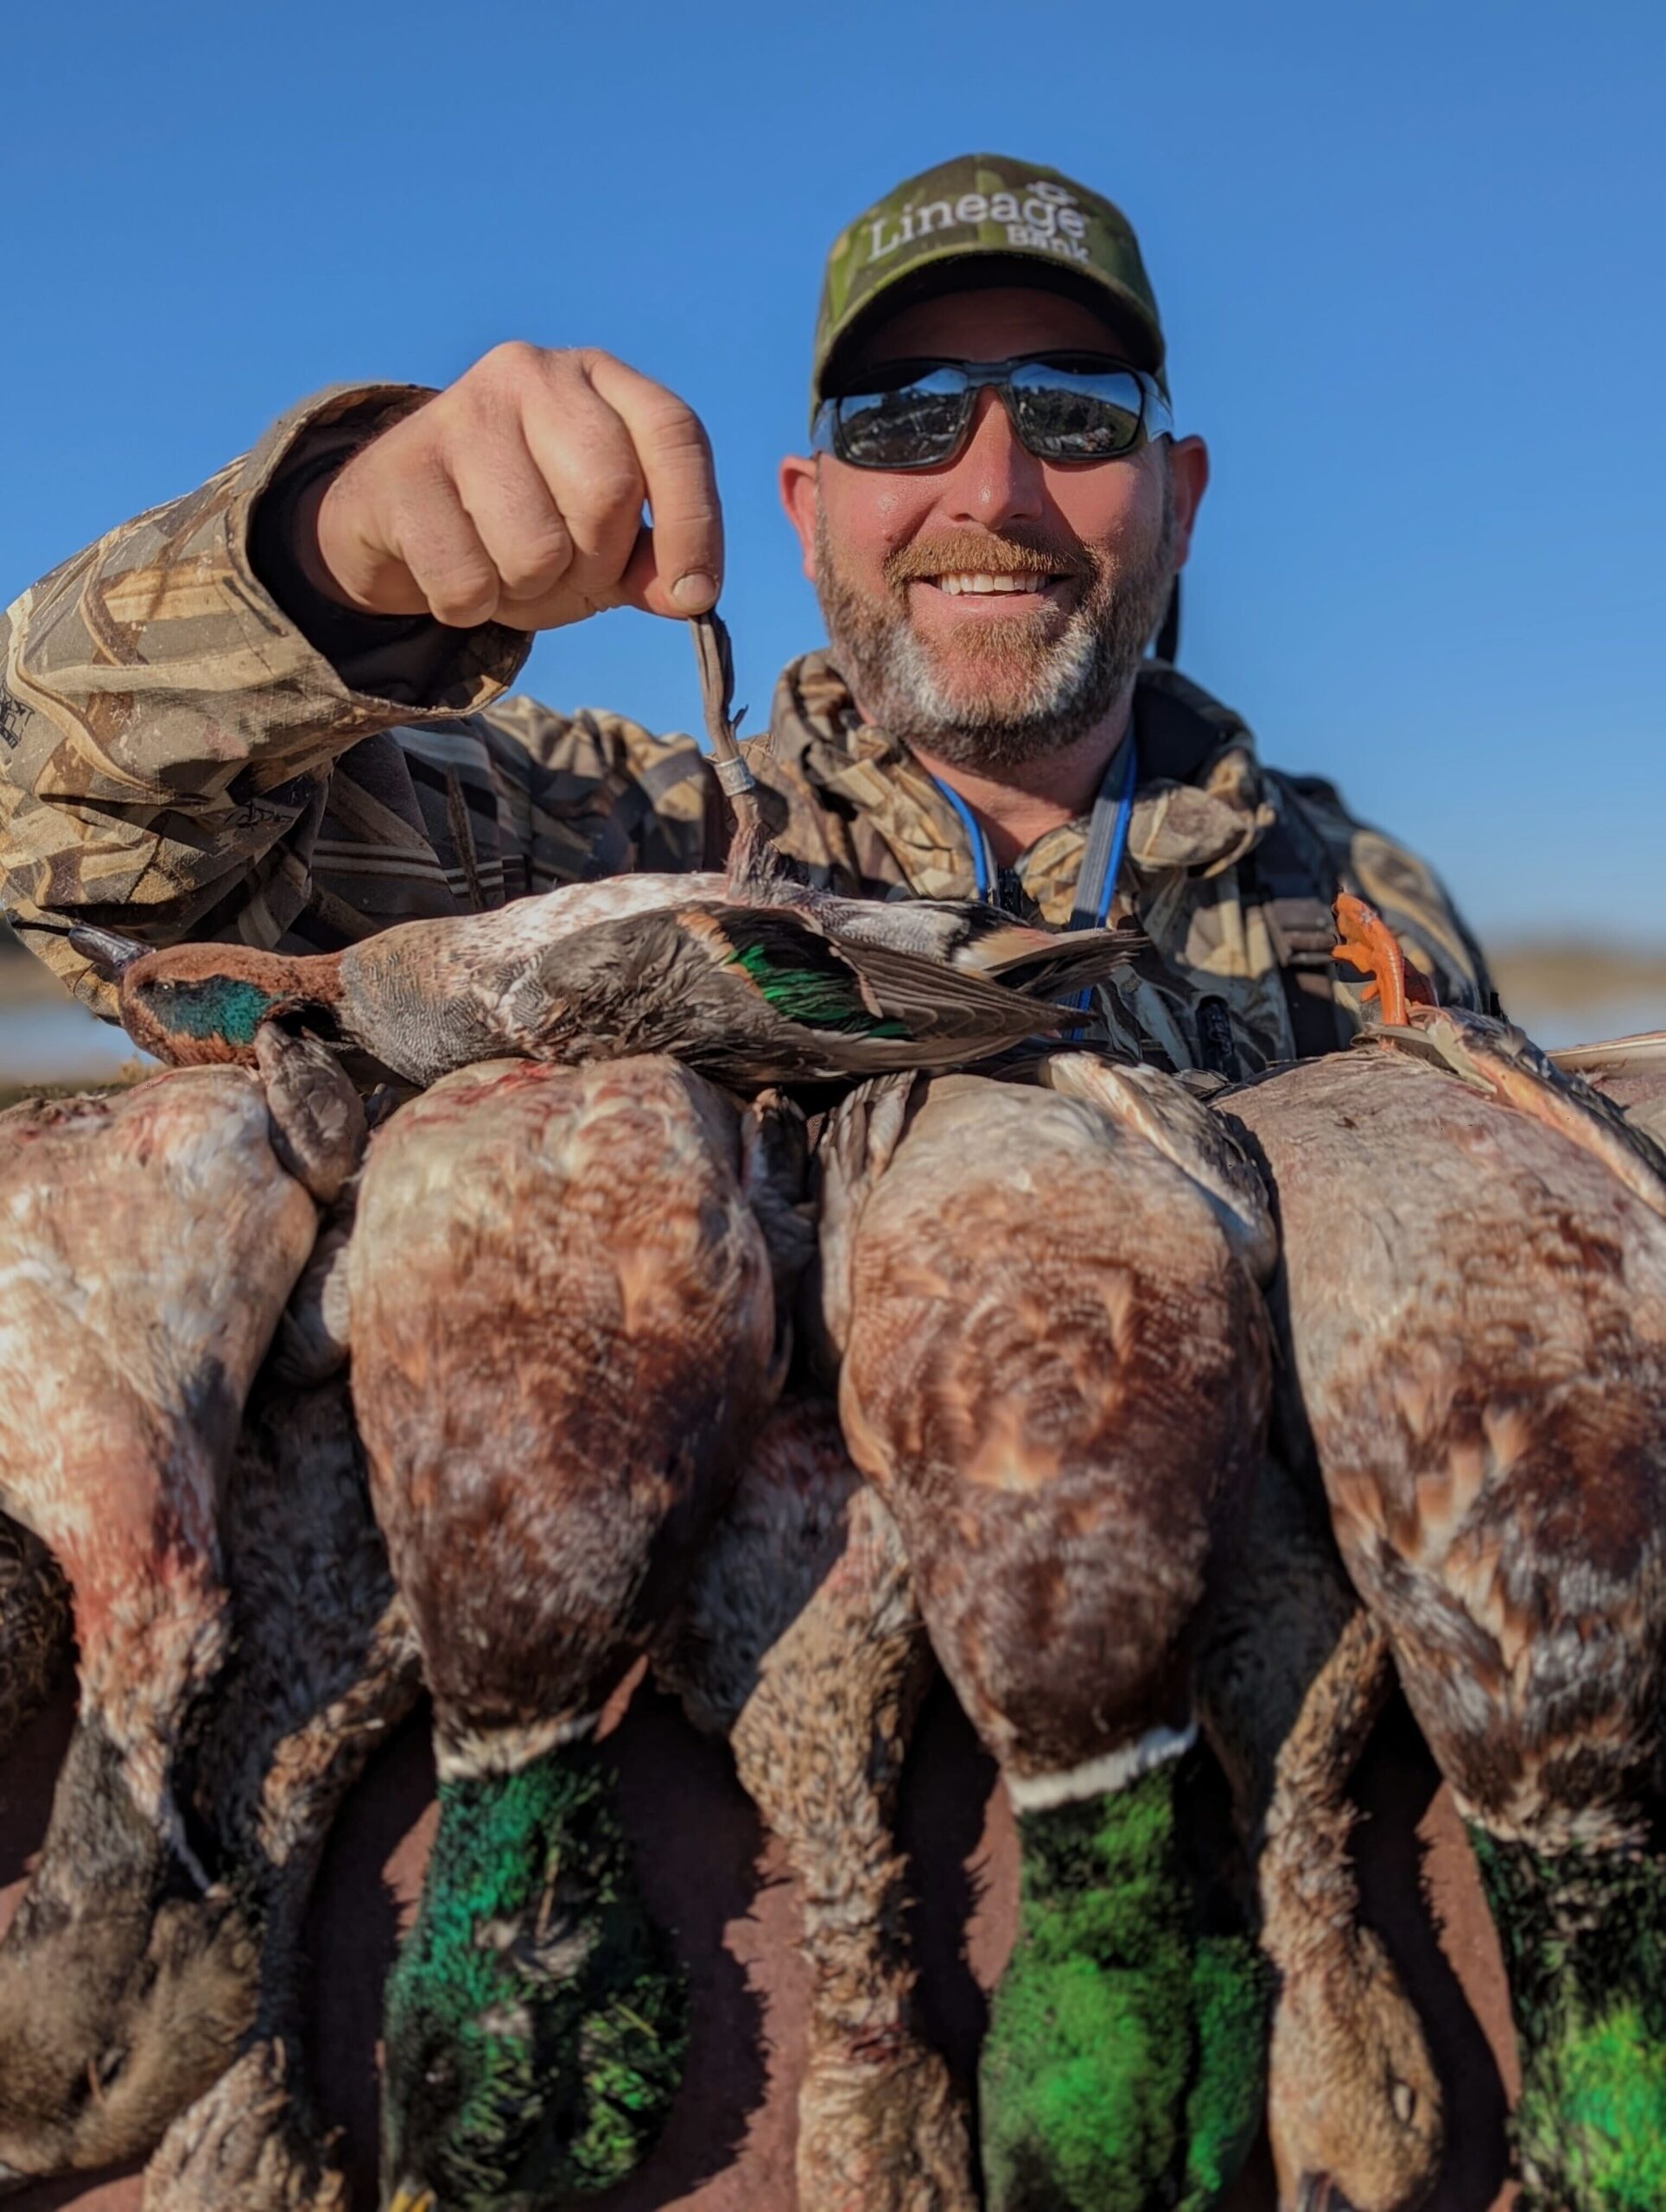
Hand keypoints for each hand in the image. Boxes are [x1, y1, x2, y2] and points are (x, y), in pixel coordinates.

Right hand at [309, 344, 721, 629]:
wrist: (391, 520)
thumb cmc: (515, 526)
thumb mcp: (599, 543)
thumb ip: (652, 563)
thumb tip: (690, 593)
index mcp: (596, 380)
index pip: (674, 432)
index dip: (695, 522)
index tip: (695, 594)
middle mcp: (531, 374)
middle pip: (608, 491)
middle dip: (595, 563)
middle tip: (561, 573)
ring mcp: (460, 412)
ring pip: (537, 549)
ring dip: (527, 592)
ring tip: (501, 568)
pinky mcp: (402, 469)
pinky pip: (467, 581)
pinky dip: (469, 606)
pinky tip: (454, 571)